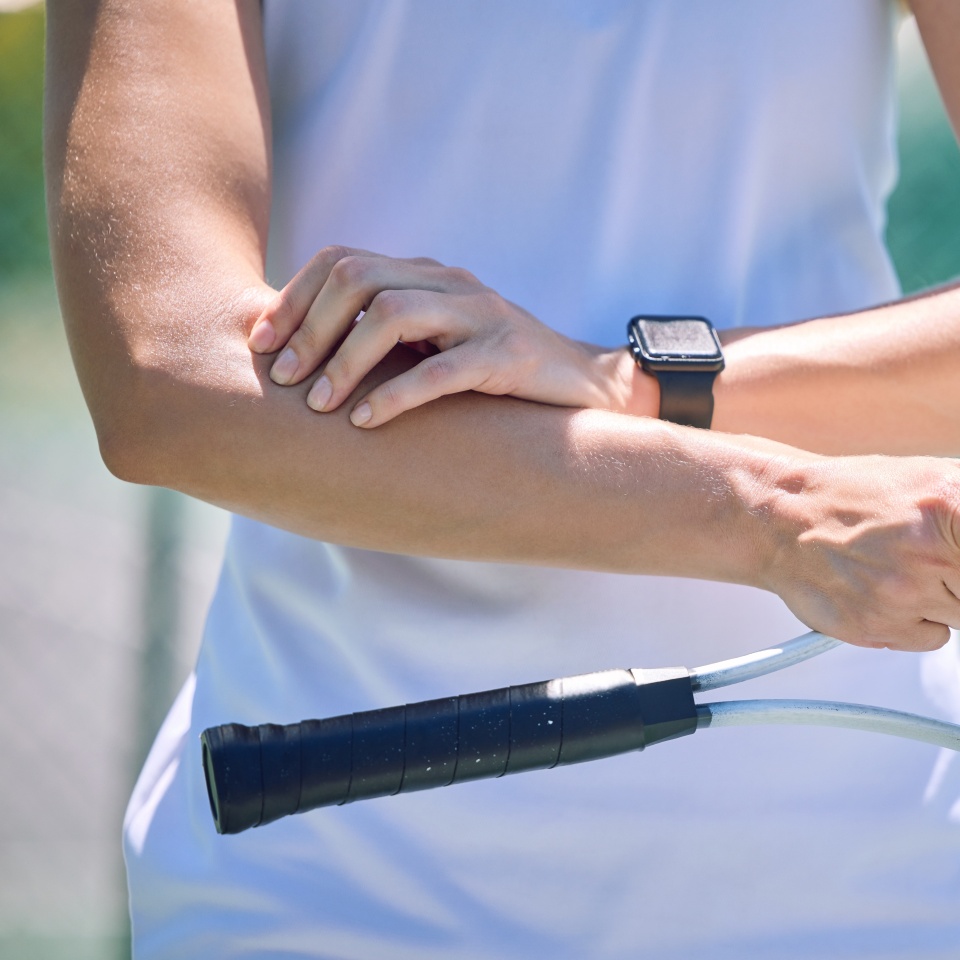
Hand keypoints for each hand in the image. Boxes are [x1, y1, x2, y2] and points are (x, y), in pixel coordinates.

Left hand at [248, 246, 657, 425]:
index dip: (294, 297)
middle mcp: (450, 283)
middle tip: (281, 376)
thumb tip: (306, 359)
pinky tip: (367, 422)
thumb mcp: (437, 342)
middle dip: (309, 327)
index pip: (343, 260)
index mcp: (426, 274)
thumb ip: (388, 337)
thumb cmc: (494, 368)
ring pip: (393, 314)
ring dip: (345, 360)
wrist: (582, 381)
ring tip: (318, 405)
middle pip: (359, 278)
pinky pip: (442, 370)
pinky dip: (397, 395)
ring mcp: (482, 315)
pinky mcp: (507, 356)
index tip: (259, 342)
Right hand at [757, 452, 959, 650]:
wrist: (780, 520)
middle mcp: (927, 552)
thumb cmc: (855, 497)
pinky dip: (916, 622)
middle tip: (931, 561)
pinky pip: (933, 639)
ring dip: (944, 600)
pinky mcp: (877, 627)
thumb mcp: (934, 479)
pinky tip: (886, 592)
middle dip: (958, 579)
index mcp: (951, 505)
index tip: (956, 564)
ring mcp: (901, 594)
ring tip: (902, 570)